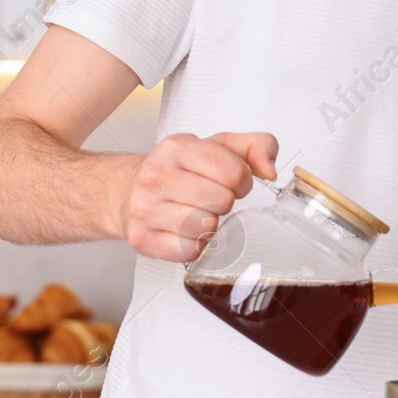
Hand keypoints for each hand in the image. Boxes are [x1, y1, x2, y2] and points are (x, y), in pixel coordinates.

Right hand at [118, 132, 277, 261]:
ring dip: (210, 224)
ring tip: (197, 212)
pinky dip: (195, 245)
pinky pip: (188, 251)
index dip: (242, 181)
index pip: (234, 172)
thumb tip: (270, 170)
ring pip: (206, 227)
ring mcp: (145, 209)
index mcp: (176, 148)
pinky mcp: (142, 239)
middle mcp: (155, 176)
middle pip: (222, 201)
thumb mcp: (218, 146)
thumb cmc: (179, 170)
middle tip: (211, 197)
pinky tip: (186, 231)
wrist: (127, 190)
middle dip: (225, 202)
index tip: (230, 182)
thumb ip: (256, 146)